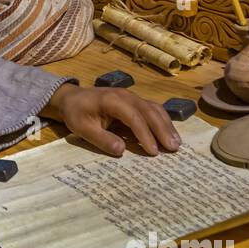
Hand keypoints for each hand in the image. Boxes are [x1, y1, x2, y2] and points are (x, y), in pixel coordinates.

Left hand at [42, 83, 181, 156]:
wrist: (72, 98)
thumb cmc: (77, 113)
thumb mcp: (82, 128)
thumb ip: (101, 139)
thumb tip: (121, 150)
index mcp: (112, 101)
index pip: (134, 117)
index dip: (145, 135)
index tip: (153, 152)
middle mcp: (126, 96)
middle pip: (149, 111)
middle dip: (162, 130)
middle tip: (173, 148)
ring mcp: (132, 97)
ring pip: (155, 109)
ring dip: (166, 125)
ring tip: (176, 143)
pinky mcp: (135, 101)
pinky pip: (153, 109)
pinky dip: (163, 121)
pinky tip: (169, 133)